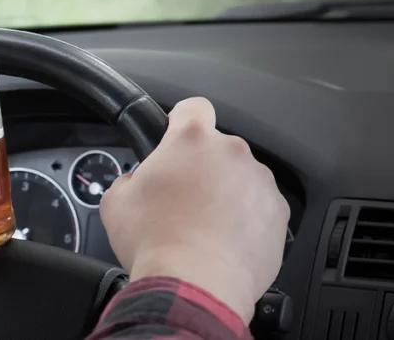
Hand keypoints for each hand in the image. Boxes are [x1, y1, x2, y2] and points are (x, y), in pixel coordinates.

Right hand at [99, 97, 289, 322]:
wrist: (194, 285)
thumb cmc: (155, 242)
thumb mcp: (115, 202)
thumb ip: (129, 178)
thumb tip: (135, 183)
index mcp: (191, 139)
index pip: (193, 107)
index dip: (181, 120)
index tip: (176, 136)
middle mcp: (231, 152)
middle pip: (217, 148)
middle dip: (202, 168)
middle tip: (182, 198)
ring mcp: (260, 182)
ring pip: (241, 177)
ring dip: (226, 193)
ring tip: (204, 227)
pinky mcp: (278, 213)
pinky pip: (260, 207)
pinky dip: (247, 220)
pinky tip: (224, 241)